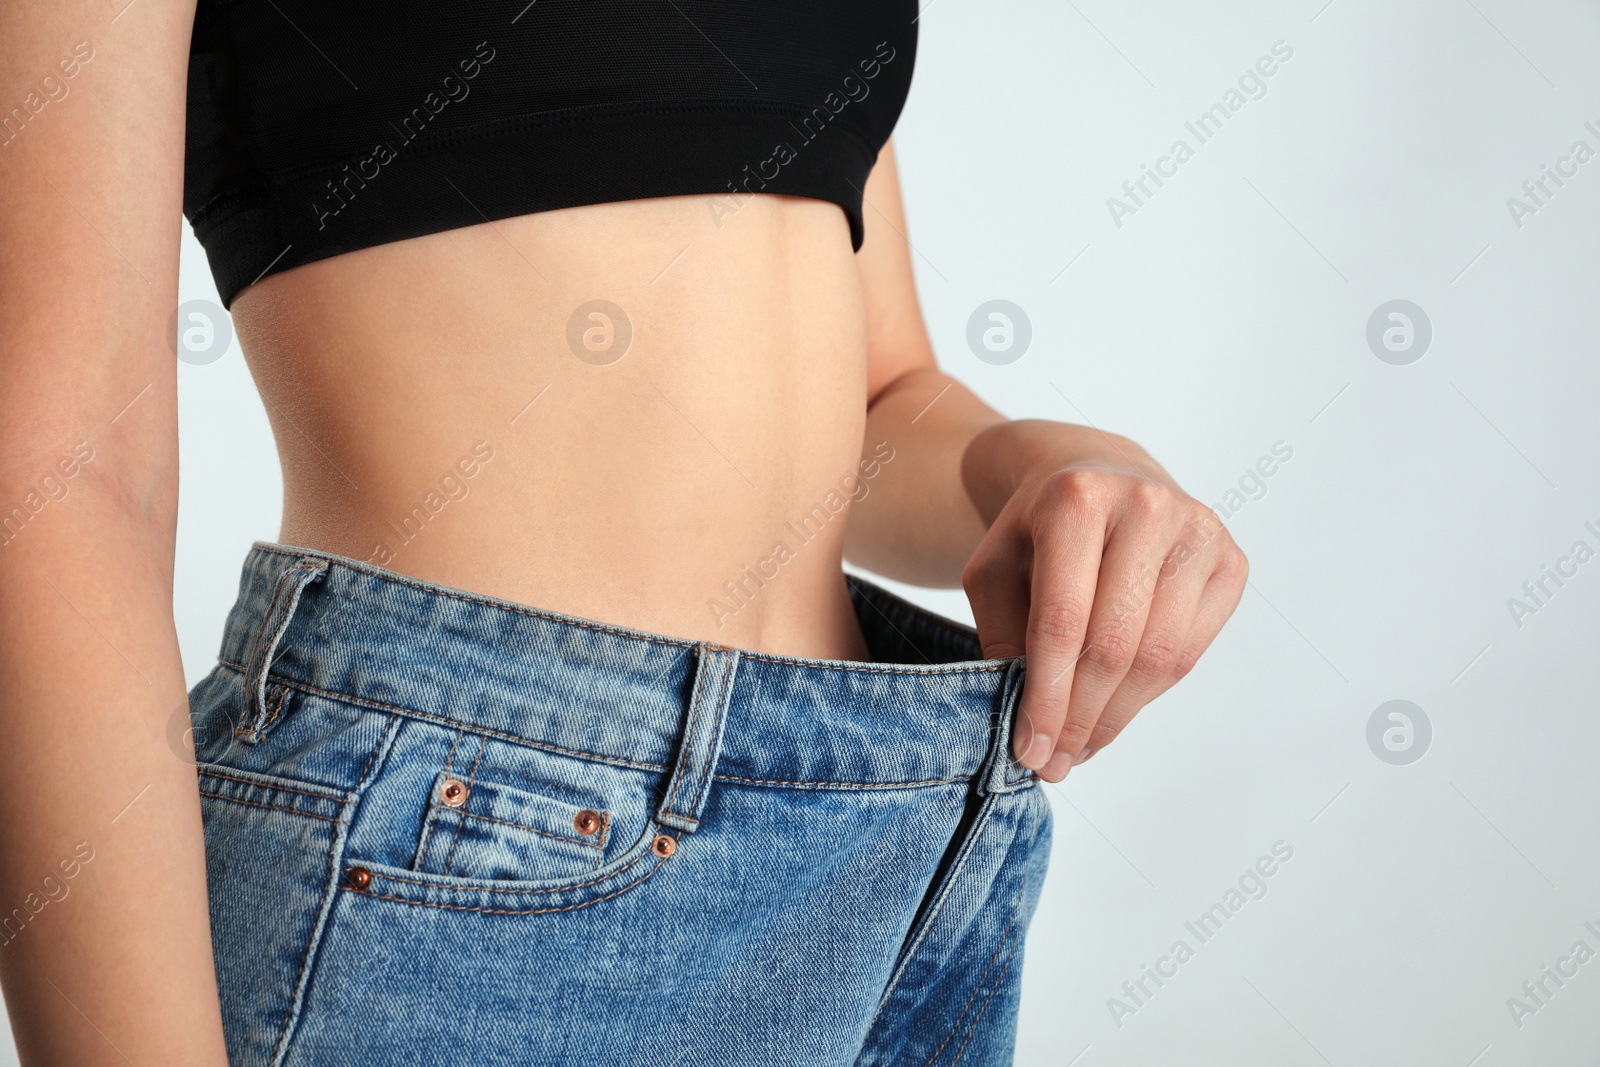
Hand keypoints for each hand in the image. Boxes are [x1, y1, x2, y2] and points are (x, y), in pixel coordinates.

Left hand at [961, 422, 1247, 782]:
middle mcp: (1147, 506)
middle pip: (1115, 644)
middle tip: (1054, 761)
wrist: (1097, 475)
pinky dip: (1150, 693)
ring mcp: (1199, 530)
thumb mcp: (993, 569)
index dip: (1046, 696)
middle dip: (1081, 717)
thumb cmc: (1038, 530)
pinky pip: (1191, 650)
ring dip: (1117, 716)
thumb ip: (1001, 636)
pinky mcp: (1231, 560)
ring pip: (1161, 656)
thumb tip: (1028, 721)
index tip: (1028, 749)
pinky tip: (1115, 709)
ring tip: (1080, 746)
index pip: (1063, 620)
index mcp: (1078, 499)